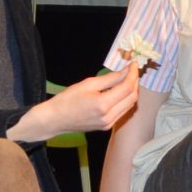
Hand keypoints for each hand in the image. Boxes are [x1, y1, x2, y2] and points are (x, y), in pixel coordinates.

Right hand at [15, 66, 140, 139]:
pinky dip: (126, 100)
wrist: (56, 119)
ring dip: (132, 91)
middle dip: (135, 82)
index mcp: (103, 104)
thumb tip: (126, 71)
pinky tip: (121, 91)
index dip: (133, 74)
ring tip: (128, 79)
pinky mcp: (107, 126)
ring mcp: (109, 123)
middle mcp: (109, 116)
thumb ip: (110, 78)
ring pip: (129, 105)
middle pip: (132, 98)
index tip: (134, 64)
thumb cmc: (68, 99)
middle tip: (132, 70)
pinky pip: (123, 111)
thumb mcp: (88, 84)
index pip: (127, 87)